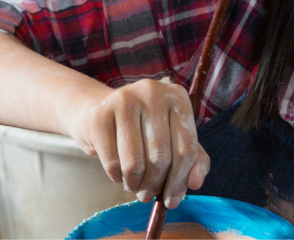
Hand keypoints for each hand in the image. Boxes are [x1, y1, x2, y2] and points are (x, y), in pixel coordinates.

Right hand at [66, 78, 208, 208]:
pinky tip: (119, 174)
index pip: (186, 148)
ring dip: (135, 184)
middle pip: (160, 156)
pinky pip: (112, 162)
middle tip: (148, 196)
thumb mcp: (173, 138)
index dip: (180, 180)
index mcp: (177, 97)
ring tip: (134, 186)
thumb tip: (195, 184)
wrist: (100, 111)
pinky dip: (117, 177)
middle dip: (155, 185)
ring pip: (135, 162)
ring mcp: (123, 100)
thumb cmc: (143, 128)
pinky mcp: (99, 115)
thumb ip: (193, 160)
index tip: (172, 201)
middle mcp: (152, 92)